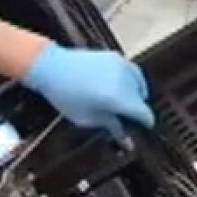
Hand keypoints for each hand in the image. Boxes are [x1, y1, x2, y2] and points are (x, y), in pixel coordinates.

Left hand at [23, 44, 153, 132]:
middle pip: (143, 100)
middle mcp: (124, 80)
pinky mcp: (115, 57)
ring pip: (140, 85)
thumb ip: (112, 128)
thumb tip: (126, 140)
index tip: (141, 129)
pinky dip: (130, 81)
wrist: (51, 66)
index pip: (145, 114)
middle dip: (136, 110)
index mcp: (118, 98)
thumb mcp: (87, 118)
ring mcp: (121, 66)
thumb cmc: (64, 93)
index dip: (145, 124)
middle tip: (124, 119)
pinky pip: (132, 72)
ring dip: (135, 95)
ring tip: (122, 103)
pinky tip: (120, 88)